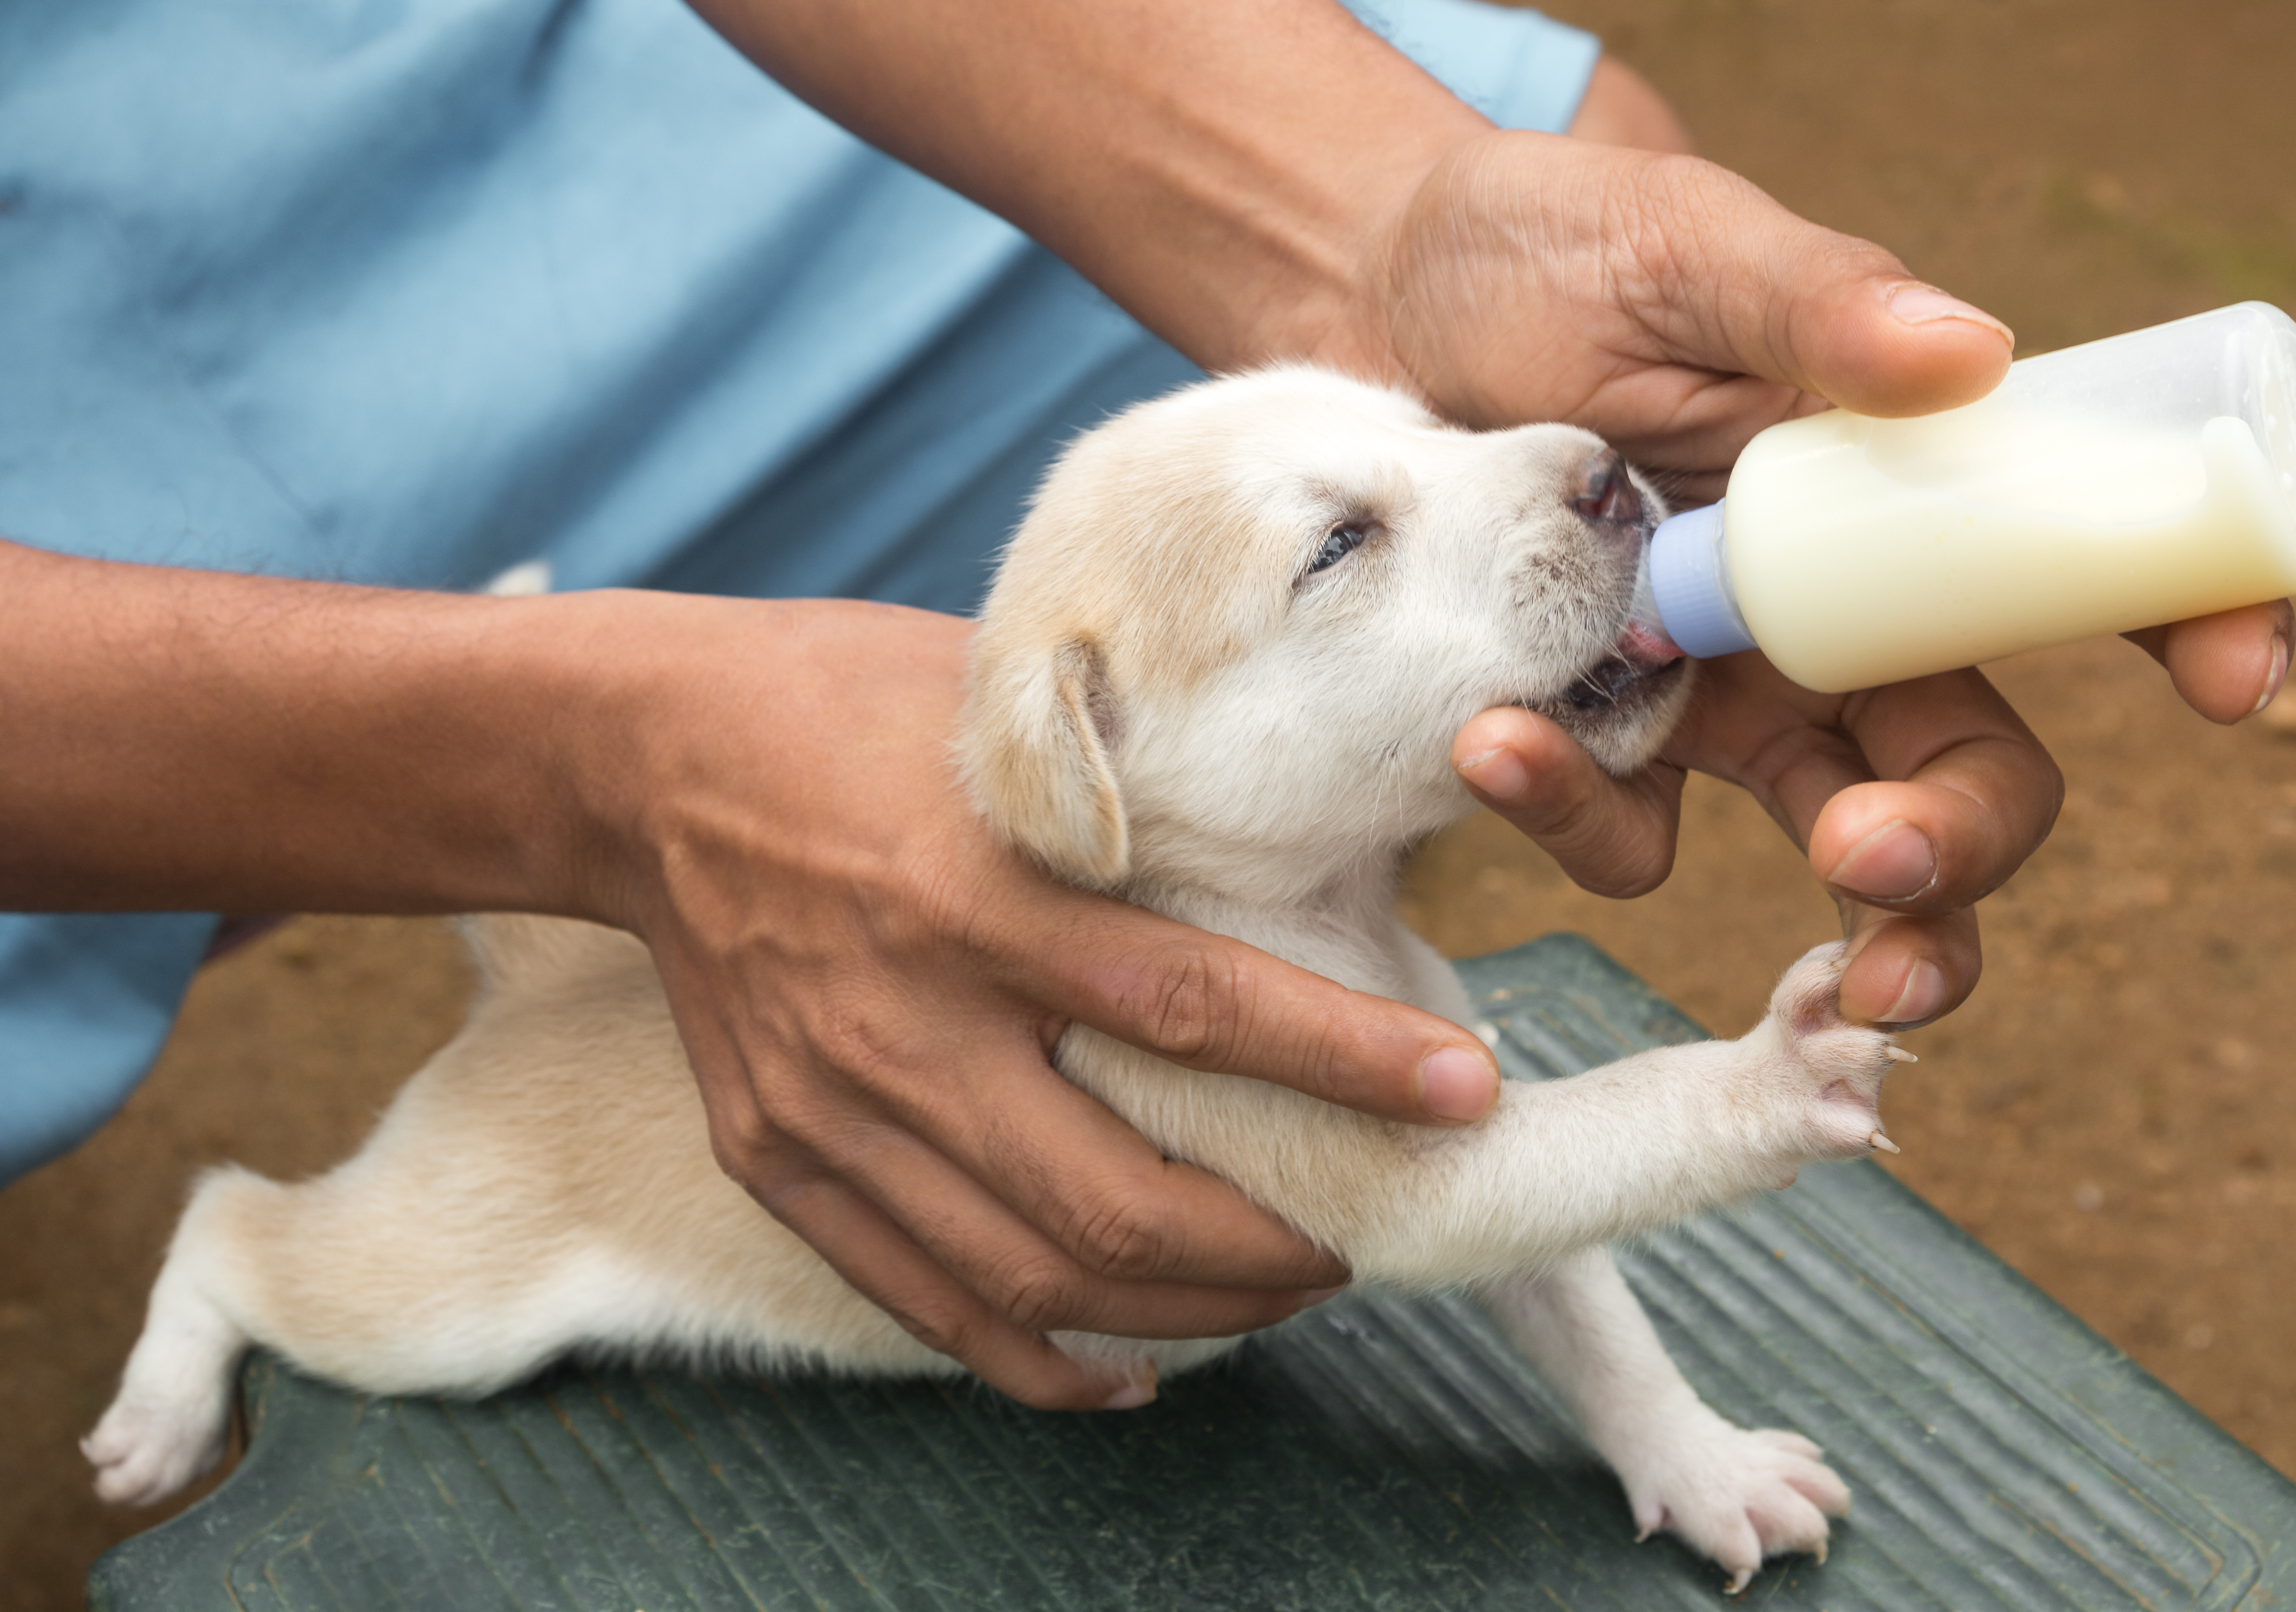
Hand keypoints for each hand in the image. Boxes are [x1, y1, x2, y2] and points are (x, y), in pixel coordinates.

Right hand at [569, 597, 1500, 1408]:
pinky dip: (1040, 1360)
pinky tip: (1131, 1367)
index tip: (1459, 1091)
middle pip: (1112, 1202)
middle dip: (1269, 1249)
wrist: (644, 757)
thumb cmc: (852, 707)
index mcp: (973, 890)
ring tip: (1277, 1298)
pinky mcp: (778, 1157)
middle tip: (1361, 1236)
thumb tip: (1314, 846)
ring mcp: (829, 1108)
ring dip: (1180, 1315)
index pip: (1191, 1003)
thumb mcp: (1009, 717)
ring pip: (1028, 1279)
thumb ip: (1140, 799)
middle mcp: (900, 1018)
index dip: (1342, 1059)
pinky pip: (924, 1302)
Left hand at [1349, 116, 2293, 1024]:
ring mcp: (1723, 694)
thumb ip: (1813, 301)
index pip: (2084, 578)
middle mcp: (1838, 621)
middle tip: (1886, 867)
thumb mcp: (1685, 253)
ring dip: (1830, 906)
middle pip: (1972, 774)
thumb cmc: (1554, 255)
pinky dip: (1573, 814)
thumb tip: (1967, 352)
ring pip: (1840, 848)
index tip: (2235, 680)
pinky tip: (1493, 740)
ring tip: (1750, 872)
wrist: (1377, 302)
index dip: (2192, 624)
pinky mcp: (1599, 735)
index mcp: (1904, 499)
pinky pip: (1627, 834)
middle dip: (1964, 854)